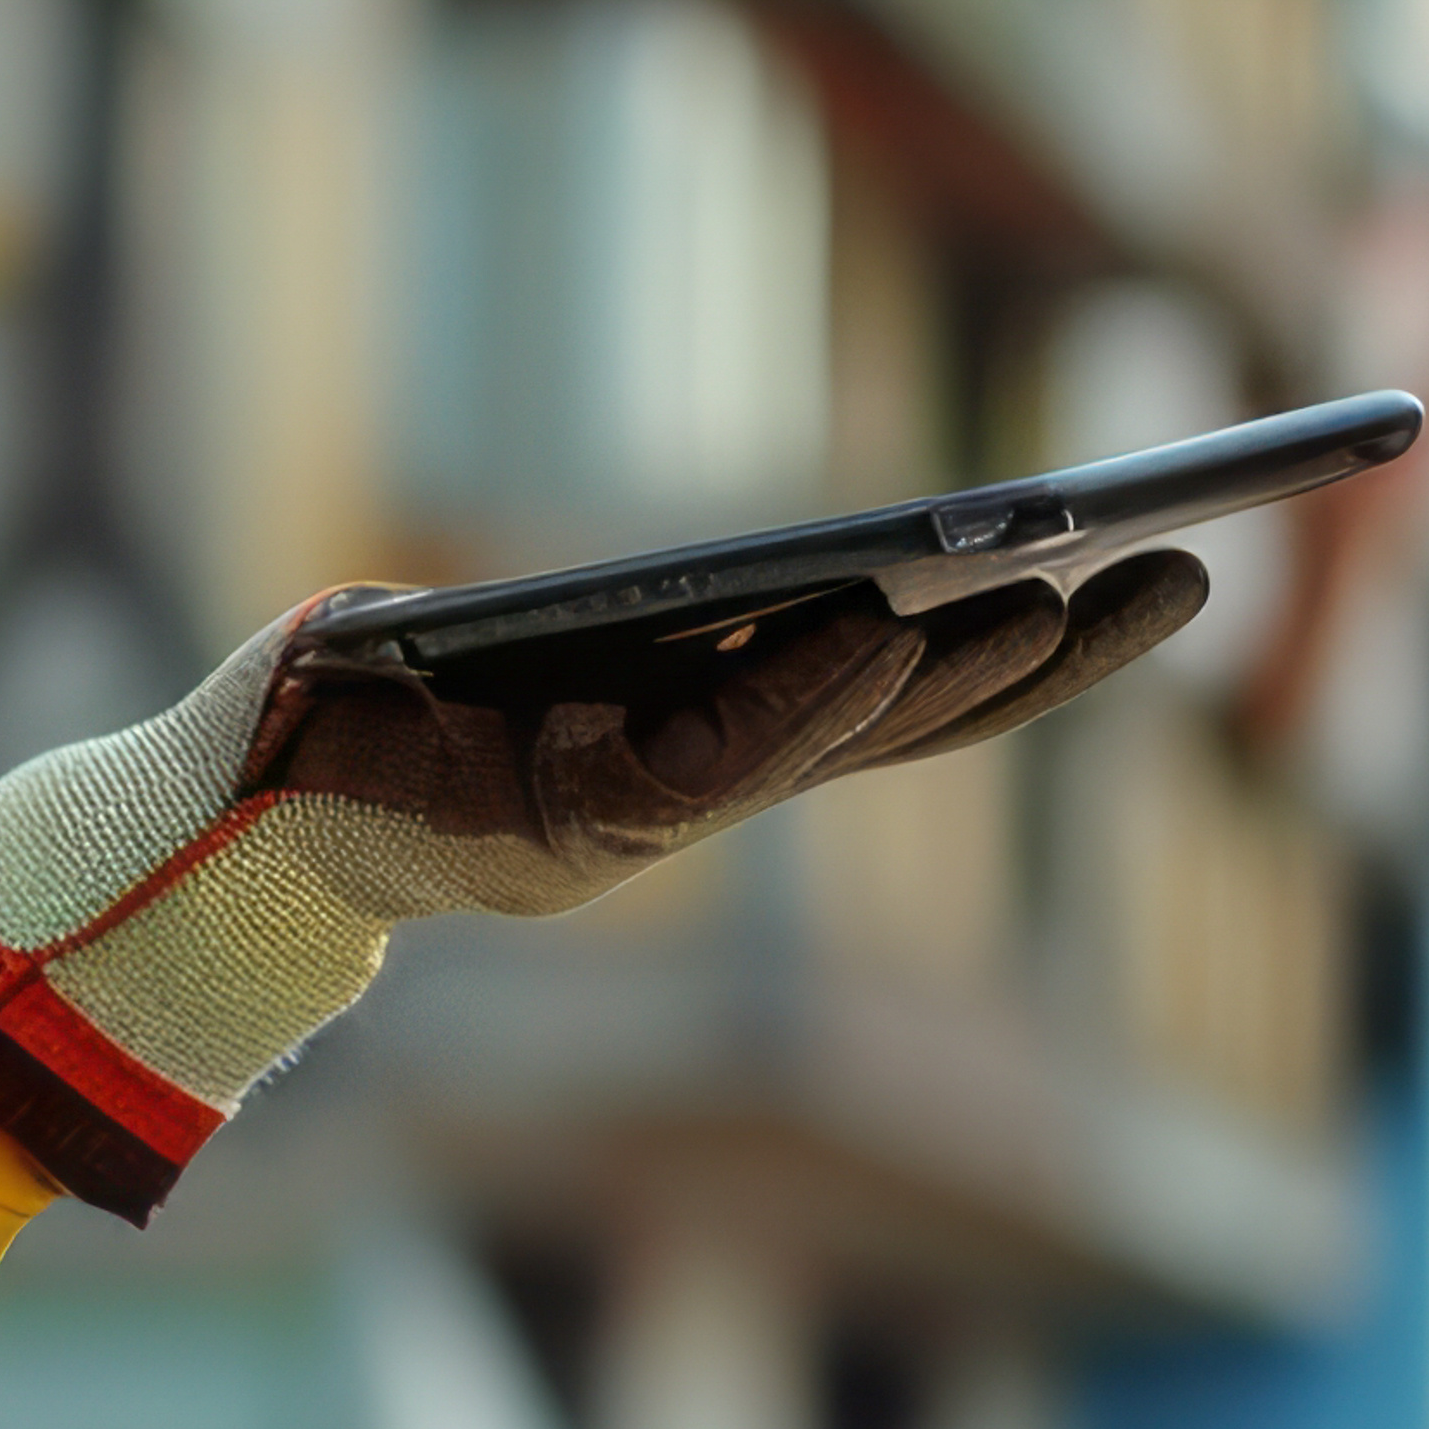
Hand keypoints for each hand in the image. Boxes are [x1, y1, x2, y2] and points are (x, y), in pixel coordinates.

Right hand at [0, 556, 1206, 1211]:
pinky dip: (957, 662)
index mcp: (559, 811)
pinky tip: (1048, 602)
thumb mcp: (313, 716)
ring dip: (1031, 660)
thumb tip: (416, 632)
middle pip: (864, 734)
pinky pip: (856, 710)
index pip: (715, 755)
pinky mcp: (699, 754)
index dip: (805, 692)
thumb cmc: (282, 771)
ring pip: (894, 726)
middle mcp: (653, 804)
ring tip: (1158, 581)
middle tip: (1150, 578)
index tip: (892, 619)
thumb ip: (365, 677)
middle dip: (1010, 661)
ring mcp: (688, 782)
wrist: (270, 849)